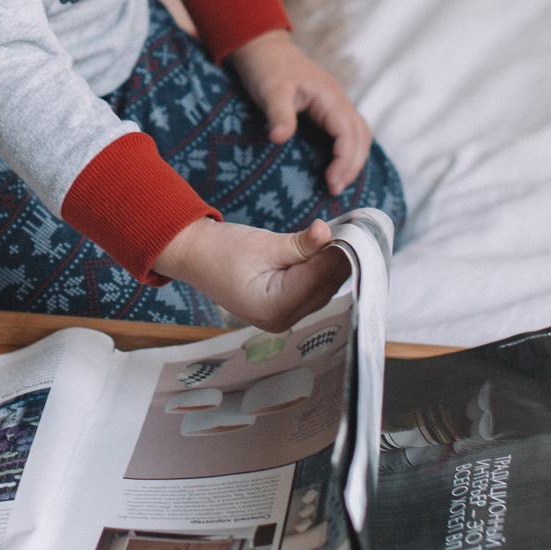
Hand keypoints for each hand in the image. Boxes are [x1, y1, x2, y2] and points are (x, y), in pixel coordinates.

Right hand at [150, 217, 349, 332]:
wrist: (193, 257)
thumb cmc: (220, 251)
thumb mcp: (263, 244)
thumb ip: (300, 244)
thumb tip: (328, 233)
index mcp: (273, 307)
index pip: (318, 279)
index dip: (338, 254)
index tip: (356, 231)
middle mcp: (282, 319)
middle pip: (324, 287)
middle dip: (339, 258)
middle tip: (356, 230)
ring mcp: (283, 317)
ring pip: (322, 288)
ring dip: (332, 263)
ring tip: (345, 236)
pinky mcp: (284, 308)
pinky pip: (312, 289)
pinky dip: (320, 269)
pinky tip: (328, 249)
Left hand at [225, 30, 370, 195]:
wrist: (264, 49)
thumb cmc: (267, 68)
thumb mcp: (270, 90)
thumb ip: (278, 114)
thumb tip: (280, 139)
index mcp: (330, 97)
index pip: (348, 132)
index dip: (344, 160)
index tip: (332, 182)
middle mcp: (339, 101)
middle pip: (360, 137)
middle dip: (352, 165)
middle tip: (334, 190)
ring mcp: (336, 105)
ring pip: (359, 135)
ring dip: (354, 160)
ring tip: (337, 184)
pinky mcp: (328, 110)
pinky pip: (348, 133)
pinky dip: (348, 151)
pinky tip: (336, 167)